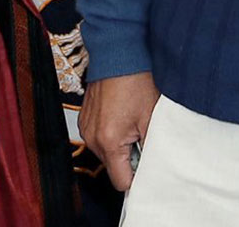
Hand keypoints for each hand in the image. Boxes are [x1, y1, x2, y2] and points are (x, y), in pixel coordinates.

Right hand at [79, 72, 159, 192]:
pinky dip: (110, 134)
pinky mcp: (84, 121)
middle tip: (141, 135)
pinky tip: (120, 117)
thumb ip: (151, 148)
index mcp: (109, 142)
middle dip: (129, 158)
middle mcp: (93, 139)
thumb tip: (153, 167)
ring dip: (119, 146)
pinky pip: (98, 139)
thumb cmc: (135, 83)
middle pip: (113, 168)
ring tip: (130, 123)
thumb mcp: (151, 118)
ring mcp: (86, 129)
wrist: (118, 57)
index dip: (136, 178)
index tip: (146, 167)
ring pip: (106, 154)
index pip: (121, 182)